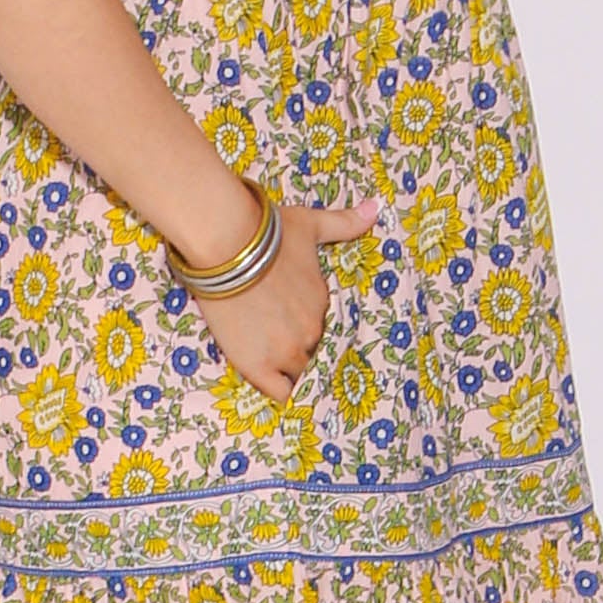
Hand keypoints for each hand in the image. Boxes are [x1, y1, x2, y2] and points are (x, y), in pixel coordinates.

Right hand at [195, 199, 379, 402]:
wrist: (227, 243)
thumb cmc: (267, 232)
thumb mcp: (311, 225)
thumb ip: (344, 222)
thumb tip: (375, 207)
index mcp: (324, 303)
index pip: (327, 328)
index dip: (313, 330)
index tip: (301, 329)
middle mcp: (312, 331)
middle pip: (317, 354)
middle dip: (307, 354)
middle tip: (290, 353)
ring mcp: (286, 351)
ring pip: (301, 376)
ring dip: (295, 376)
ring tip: (286, 379)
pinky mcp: (258, 366)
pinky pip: (280, 394)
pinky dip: (281, 395)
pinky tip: (279, 394)